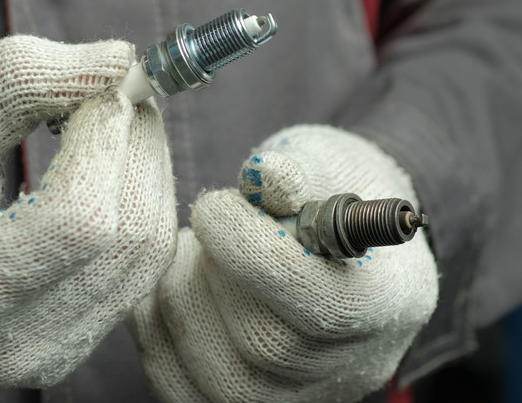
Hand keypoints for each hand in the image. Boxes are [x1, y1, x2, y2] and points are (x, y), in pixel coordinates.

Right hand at [0, 36, 177, 386]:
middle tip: (116, 91)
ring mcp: (51, 351)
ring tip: (112, 126)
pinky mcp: (69, 347)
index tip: (102, 82)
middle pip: (129, 233)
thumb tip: (118, 59)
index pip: (79, 217)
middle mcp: (20, 340)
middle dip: (138, 144)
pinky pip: (138, 272)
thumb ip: (20, 85)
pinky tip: (111, 172)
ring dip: (147, 172)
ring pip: (148, 253)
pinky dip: (138, 207)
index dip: (106, 138)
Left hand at [130, 125, 437, 401]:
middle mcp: (352, 366)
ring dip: (181, 299)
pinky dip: (157, 332)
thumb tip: (263, 175)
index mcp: (389, 302)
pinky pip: (181, 389)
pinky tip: (168, 285)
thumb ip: (299, 171)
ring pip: (220, 376)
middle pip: (265, 345)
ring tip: (192, 254)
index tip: (213, 205)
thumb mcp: (328, 166)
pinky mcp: (246, 402)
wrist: (328, 244)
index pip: (323, 304)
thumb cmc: (326, 195)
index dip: (251, 251)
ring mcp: (299, 396)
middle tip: (205, 226)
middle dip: (213, 273)